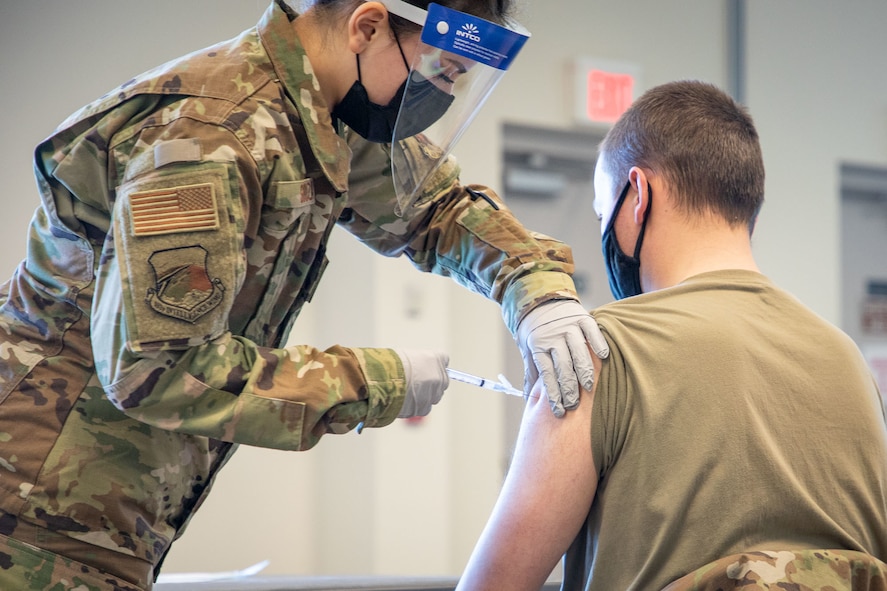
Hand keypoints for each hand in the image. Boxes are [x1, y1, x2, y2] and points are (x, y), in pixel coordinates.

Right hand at [395, 349, 449, 417]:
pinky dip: (417, 405)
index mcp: (436, 359)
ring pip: (434, 396)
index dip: (432, 365)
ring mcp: (434, 394)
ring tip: (407, 391)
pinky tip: (405, 400)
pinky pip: (425, 407)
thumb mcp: (406, 355)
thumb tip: (419, 367)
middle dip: (432, 382)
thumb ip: (419, 361)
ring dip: (425, 394)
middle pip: (442, 380)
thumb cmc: (390, 364)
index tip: (426, 367)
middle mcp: (439, 377)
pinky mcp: (425, 408)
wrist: (383, 381)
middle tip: (416, 382)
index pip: (443, 361)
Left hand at [515, 300, 608, 417]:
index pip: (547, 374)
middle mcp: (553, 336)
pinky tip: (603, 357)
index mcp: (538, 346)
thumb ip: (532, 373)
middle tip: (574, 405)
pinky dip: (597, 343)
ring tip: (589, 387)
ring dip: (584, 370)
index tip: (559, 411)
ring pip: (577, 351)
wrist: (539, 300)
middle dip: (569, 388)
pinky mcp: (581, 317)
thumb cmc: (534, 332)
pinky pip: (591, 331)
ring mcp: (567, 326)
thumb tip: (529, 399)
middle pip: (562, 366)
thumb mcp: (528, 350)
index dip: (553, 394)